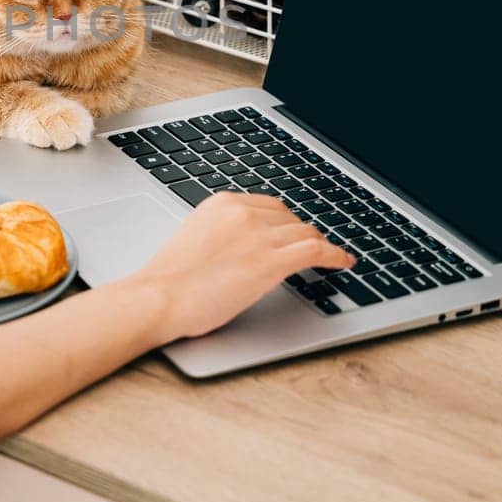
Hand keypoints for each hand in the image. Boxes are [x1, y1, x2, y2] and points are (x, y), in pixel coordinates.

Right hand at [132, 192, 354, 340]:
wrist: (159, 298)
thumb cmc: (169, 280)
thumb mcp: (194, 239)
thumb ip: (221, 233)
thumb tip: (241, 246)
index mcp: (221, 204)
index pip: (268, 206)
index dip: (286, 222)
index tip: (294, 232)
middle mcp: (242, 212)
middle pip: (289, 217)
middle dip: (301, 234)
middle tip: (311, 248)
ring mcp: (258, 236)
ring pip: (305, 231)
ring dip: (320, 244)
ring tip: (331, 256)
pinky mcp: (270, 262)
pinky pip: (316, 250)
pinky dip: (335, 254)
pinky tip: (342, 262)